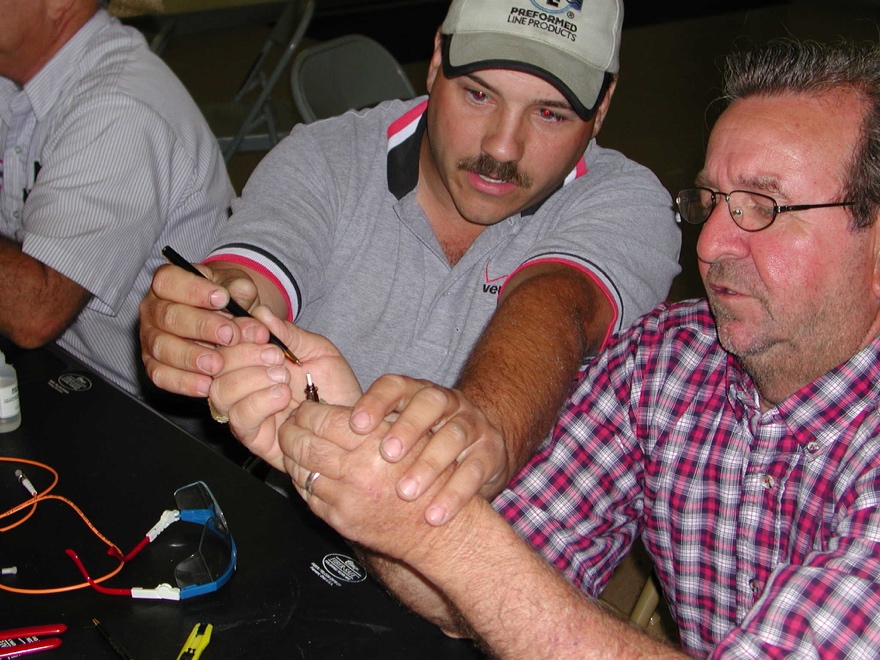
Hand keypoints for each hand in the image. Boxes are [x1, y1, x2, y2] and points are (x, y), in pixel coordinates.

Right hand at [139, 262, 268, 396]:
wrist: (225, 321)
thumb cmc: (227, 299)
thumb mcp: (235, 286)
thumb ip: (238, 290)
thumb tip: (238, 299)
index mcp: (168, 282)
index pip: (169, 281)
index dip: (194, 290)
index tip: (223, 299)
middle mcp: (153, 308)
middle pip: (168, 316)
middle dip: (201, 327)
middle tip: (229, 336)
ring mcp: (150, 337)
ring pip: (162, 347)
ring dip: (191, 358)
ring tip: (217, 365)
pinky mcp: (153, 363)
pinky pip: (160, 375)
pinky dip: (183, 382)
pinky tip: (207, 385)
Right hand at [208, 306, 361, 469]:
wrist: (354, 420)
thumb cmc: (335, 385)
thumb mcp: (317, 350)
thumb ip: (288, 333)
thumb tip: (261, 313)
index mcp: (253, 359)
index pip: (226, 341)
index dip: (237, 332)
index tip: (261, 331)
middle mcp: (242, 384)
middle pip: (216, 365)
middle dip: (244, 355)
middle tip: (277, 357)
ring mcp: (244, 410)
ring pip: (220, 391)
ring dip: (251, 379)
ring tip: (283, 378)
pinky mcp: (253, 437)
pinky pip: (238, 418)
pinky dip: (259, 402)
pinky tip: (282, 396)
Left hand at [280, 401, 455, 564]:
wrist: (439, 529)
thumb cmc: (431, 477)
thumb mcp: (412, 435)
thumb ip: (376, 418)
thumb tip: (333, 406)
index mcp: (376, 442)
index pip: (323, 419)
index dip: (307, 411)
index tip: (304, 407)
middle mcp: (359, 470)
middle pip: (305, 443)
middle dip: (290, 430)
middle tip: (288, 423)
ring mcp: (347, 498)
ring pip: (301, 469)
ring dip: (290, 454)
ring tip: (292, 444)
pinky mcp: (342, 520)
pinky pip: (308, 495)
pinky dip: (301, 479)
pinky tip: (304, 469)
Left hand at [348, 375, 507, 526]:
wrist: (476, 455)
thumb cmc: (424, 442)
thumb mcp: (397, 426)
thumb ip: (362, 428)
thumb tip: (306, 432)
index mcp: (415, 392)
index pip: (394, 385)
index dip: (375, 402)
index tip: (355, 425)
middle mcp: (445, 403)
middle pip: (428, 404)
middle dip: (406, 428)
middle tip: (385, 456)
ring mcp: (471, 426)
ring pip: (453, 436)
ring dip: (429, 465)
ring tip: (406, 492)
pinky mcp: (489, 453)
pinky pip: (474, 471)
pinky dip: (454, 494)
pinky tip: (433, 515)